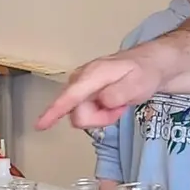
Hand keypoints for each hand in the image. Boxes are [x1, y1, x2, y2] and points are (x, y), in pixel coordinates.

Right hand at [36, 54, 162, 129]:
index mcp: (92, 74)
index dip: (54, 112)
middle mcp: (81, 78)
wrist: (149, 64)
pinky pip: (86, 111)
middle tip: (119, 108)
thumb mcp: (137, 85)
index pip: (70, 96)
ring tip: (118, 104)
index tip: (40, 125)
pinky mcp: (83, 91)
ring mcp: (81, 85)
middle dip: (100, 118)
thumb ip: (118, 94)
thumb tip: (101, 102)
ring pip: (82, 115)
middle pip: (78, 113)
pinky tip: (113, 103)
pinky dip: (101, 112)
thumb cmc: (143, 73)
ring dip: (102, 116)